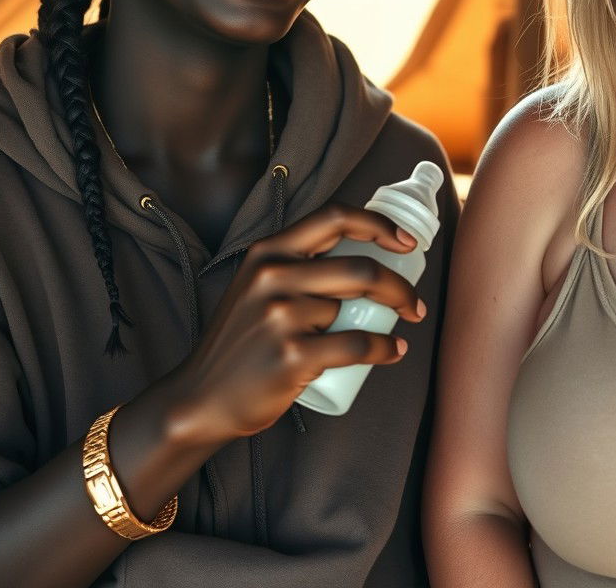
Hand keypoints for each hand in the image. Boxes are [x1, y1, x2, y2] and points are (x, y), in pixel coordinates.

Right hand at [162, 204, 425, 444]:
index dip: (378, 224)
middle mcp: (272, 276)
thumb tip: (367, 254)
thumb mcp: (258, 286)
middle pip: (359, 268)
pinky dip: (384, 348)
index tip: (407, 242)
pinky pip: (357, 345)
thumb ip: (298, 265)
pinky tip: (393, 351)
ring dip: (386, 324)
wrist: (201, 399)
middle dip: (399, 286)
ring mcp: (280, 315)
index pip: (334, 217)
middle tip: (413, 304)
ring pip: (356, 311)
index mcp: (268, 251)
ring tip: (393, 334)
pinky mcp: (291, 354)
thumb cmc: (243, 341)